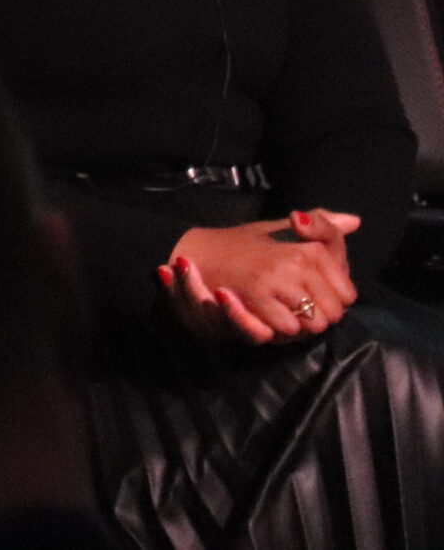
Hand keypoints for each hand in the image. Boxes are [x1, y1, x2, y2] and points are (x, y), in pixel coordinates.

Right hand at [157, 209, 360, 344]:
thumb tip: (354, 221)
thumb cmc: (242, 244)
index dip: (332, 302)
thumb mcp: (282, 231)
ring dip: (302, 327)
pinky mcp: (258, 294)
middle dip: (319, 318)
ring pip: (315, 323)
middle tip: (296, 312)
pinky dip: (281, 331)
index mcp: (310, 248)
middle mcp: (298, 261)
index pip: (347, 294)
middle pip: (334, 312)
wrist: (198, 251)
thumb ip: (321, 228)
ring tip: (283, 317)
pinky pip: (288, 327)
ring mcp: (278, 277)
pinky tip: (267, 320)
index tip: (311, 297)